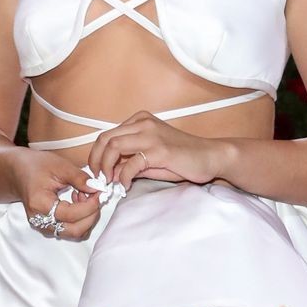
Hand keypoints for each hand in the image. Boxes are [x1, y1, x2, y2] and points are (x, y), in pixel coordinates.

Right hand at [14, 151, 104, 239]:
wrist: (17, 171)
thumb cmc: (35, 166)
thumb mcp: (59, 166)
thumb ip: (80, 178)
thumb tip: (98, 189)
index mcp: (40, 204)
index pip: (73, 215)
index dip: (91, 205)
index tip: (99, 191)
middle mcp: (40, 220)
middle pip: (75, 230)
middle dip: (91, 215)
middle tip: (95, 196)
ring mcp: (43, 226)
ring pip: (75, 233)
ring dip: (86, 218)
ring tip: (83, 196)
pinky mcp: (47, 227)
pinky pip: (70, 230)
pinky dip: (80, 220)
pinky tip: (77, 202)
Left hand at [88, 111, 224, 191]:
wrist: (211, 156)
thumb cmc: (183, 157)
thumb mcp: (152, 157)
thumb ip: (131, 162)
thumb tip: (110, 173)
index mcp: (140, 120)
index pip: (107, 135)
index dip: (97, 154)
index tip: (98, 171)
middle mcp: (143, 124)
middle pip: (105, 139)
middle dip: (95, 161)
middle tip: (98, 178)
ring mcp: (151, 136)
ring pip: (113, 147)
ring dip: (106, 167)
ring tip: (109, 181)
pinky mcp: (160, 151)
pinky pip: (131, 164)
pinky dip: (123, 177)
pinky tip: (126, 185)